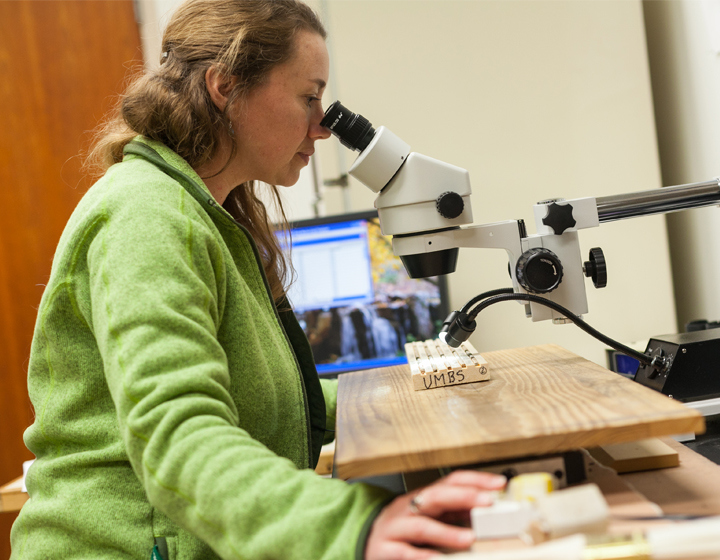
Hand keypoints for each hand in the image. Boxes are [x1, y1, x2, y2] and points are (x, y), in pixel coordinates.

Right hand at [364, 470, 505, 559]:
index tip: (499, 483)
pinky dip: (422, 557)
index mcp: (422, 497)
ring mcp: (396, 529)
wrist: (363, 539)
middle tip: (488, 502)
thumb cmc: (401, 528)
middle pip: (436, 496)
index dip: (475, 479)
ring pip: (421, 526)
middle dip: (463, 497)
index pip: (450, 481)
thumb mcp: (427, 515)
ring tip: (469, 539)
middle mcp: (408, 508)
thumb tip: (484, 512)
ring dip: (446, 532)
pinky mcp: (385, 551)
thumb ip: (453, 514)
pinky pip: (405, 554)